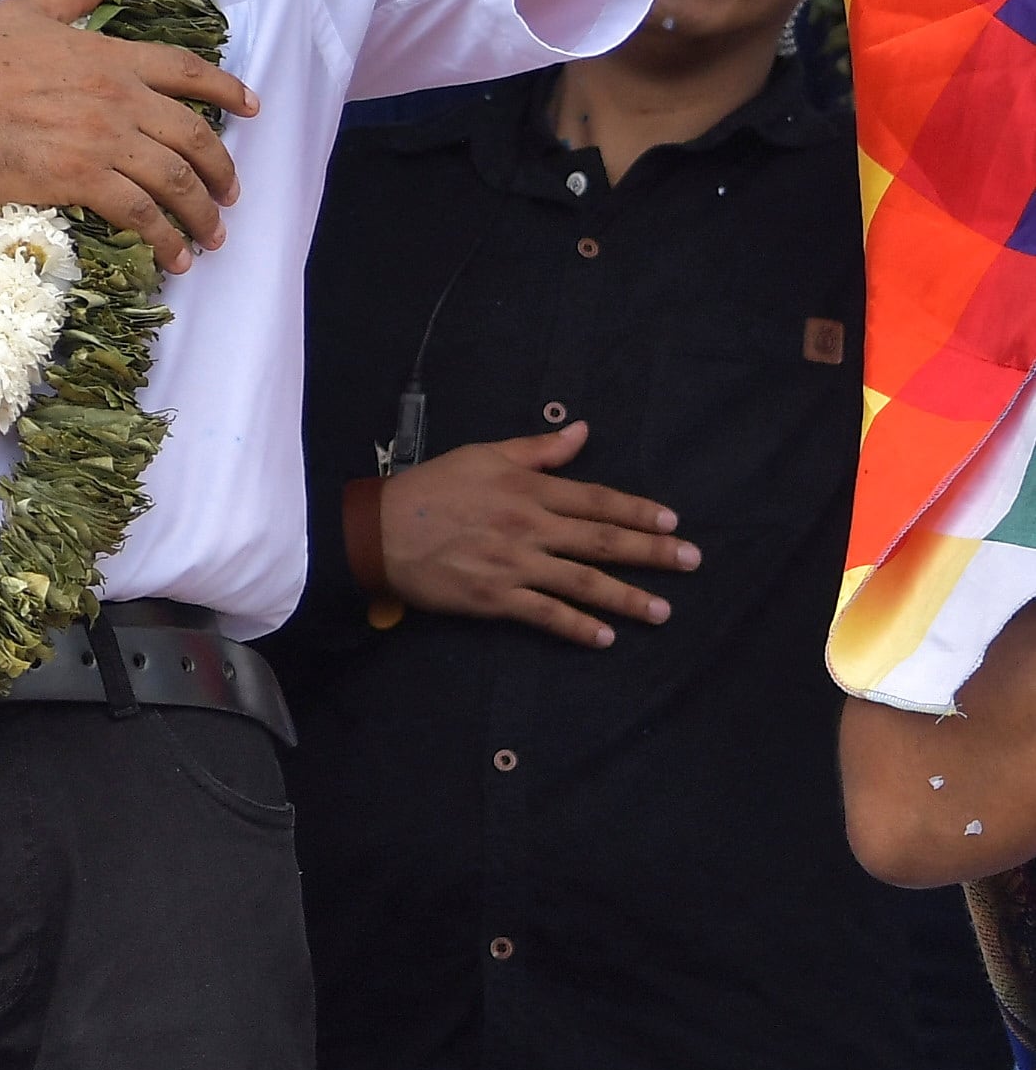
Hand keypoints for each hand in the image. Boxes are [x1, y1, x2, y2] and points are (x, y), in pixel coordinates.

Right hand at [0, 0, 260, 273]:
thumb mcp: (24, 11)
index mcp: (110, 56)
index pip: (187, 71)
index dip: (228, 90)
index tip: (252, 108)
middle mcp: (119, 98)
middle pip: (194, 136)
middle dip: (223, 170)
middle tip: (232, 194)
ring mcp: (103, 140)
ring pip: (177, 180)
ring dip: (202, 213)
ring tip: (212, 236)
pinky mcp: (81, 179)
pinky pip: (140, 213)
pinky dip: (165, 238)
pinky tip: (175, 257)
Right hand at [376, 420, 695, 647]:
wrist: (379, 530)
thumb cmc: (431, 488)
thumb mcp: (482, 455)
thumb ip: (537, 449)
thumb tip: (582, 431)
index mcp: (527, 489)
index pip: (596, 500)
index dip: (638, 511)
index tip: (672, 521)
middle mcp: (529, 526)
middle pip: (602, 541)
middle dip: (652, 552)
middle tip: (691, 561)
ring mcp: (515, 565)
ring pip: (583, 582)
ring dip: (627, 597)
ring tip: (663, 611)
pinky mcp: (496, 598)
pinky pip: (546, 614)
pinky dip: (578, 627)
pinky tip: (605, 637)